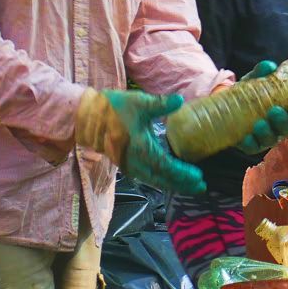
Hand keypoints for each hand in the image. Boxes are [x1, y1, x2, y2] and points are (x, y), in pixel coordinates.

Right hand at [75, 89, 204, 194]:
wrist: (87, 117)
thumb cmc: (114, 108)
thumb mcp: (139, 102)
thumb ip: (161, 103)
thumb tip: (180, 100)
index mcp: (140, 148)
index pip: (166, 166)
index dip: (182, 173)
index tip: (198, 176)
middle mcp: (135, 161)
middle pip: (163, 179)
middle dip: (182, 184)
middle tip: (200, 187)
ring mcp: (129, 165)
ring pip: (155, 180)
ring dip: (173, 184)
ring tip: (190, 186)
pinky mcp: (126, 164)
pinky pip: (148, 177)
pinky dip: (162, 180)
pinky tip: (171, 179)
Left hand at [234, 60, 287, 154]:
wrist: (227, 104)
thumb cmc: (249, 92)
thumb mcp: (255, 81)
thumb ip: (262, 73)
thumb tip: (269, 66)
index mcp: (286, 112)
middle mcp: (278, 127)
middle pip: (286, 129)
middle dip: (283, 122)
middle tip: (276, 111)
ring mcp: (265, 137)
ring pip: (270, 139)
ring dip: (267, 133)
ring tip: (259, 124)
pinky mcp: (249, 144)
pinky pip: (251, 147)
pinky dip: (250, 143)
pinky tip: (246, 137)